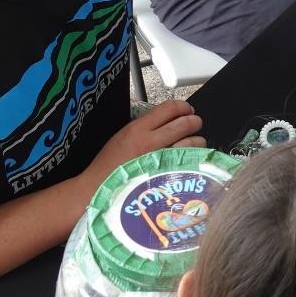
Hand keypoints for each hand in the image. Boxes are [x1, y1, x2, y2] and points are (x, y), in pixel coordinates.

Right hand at [84, 100, 203, 190]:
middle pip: (184, 123)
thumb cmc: (108, 165)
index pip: (169, 108)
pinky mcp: (167, 177)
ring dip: (198, 140)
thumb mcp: (122, 136)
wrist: (98, 190)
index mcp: (138, 129)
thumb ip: (144, 127)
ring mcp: (161, 160)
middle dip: (194, 121)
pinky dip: (193, 158)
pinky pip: (189, 163)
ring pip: (192, 143)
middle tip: (195, 123)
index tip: (186, 109)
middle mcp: (151, 142)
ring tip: (196, 142)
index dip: (182, 106)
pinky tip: (191, 159)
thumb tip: (165, 120)